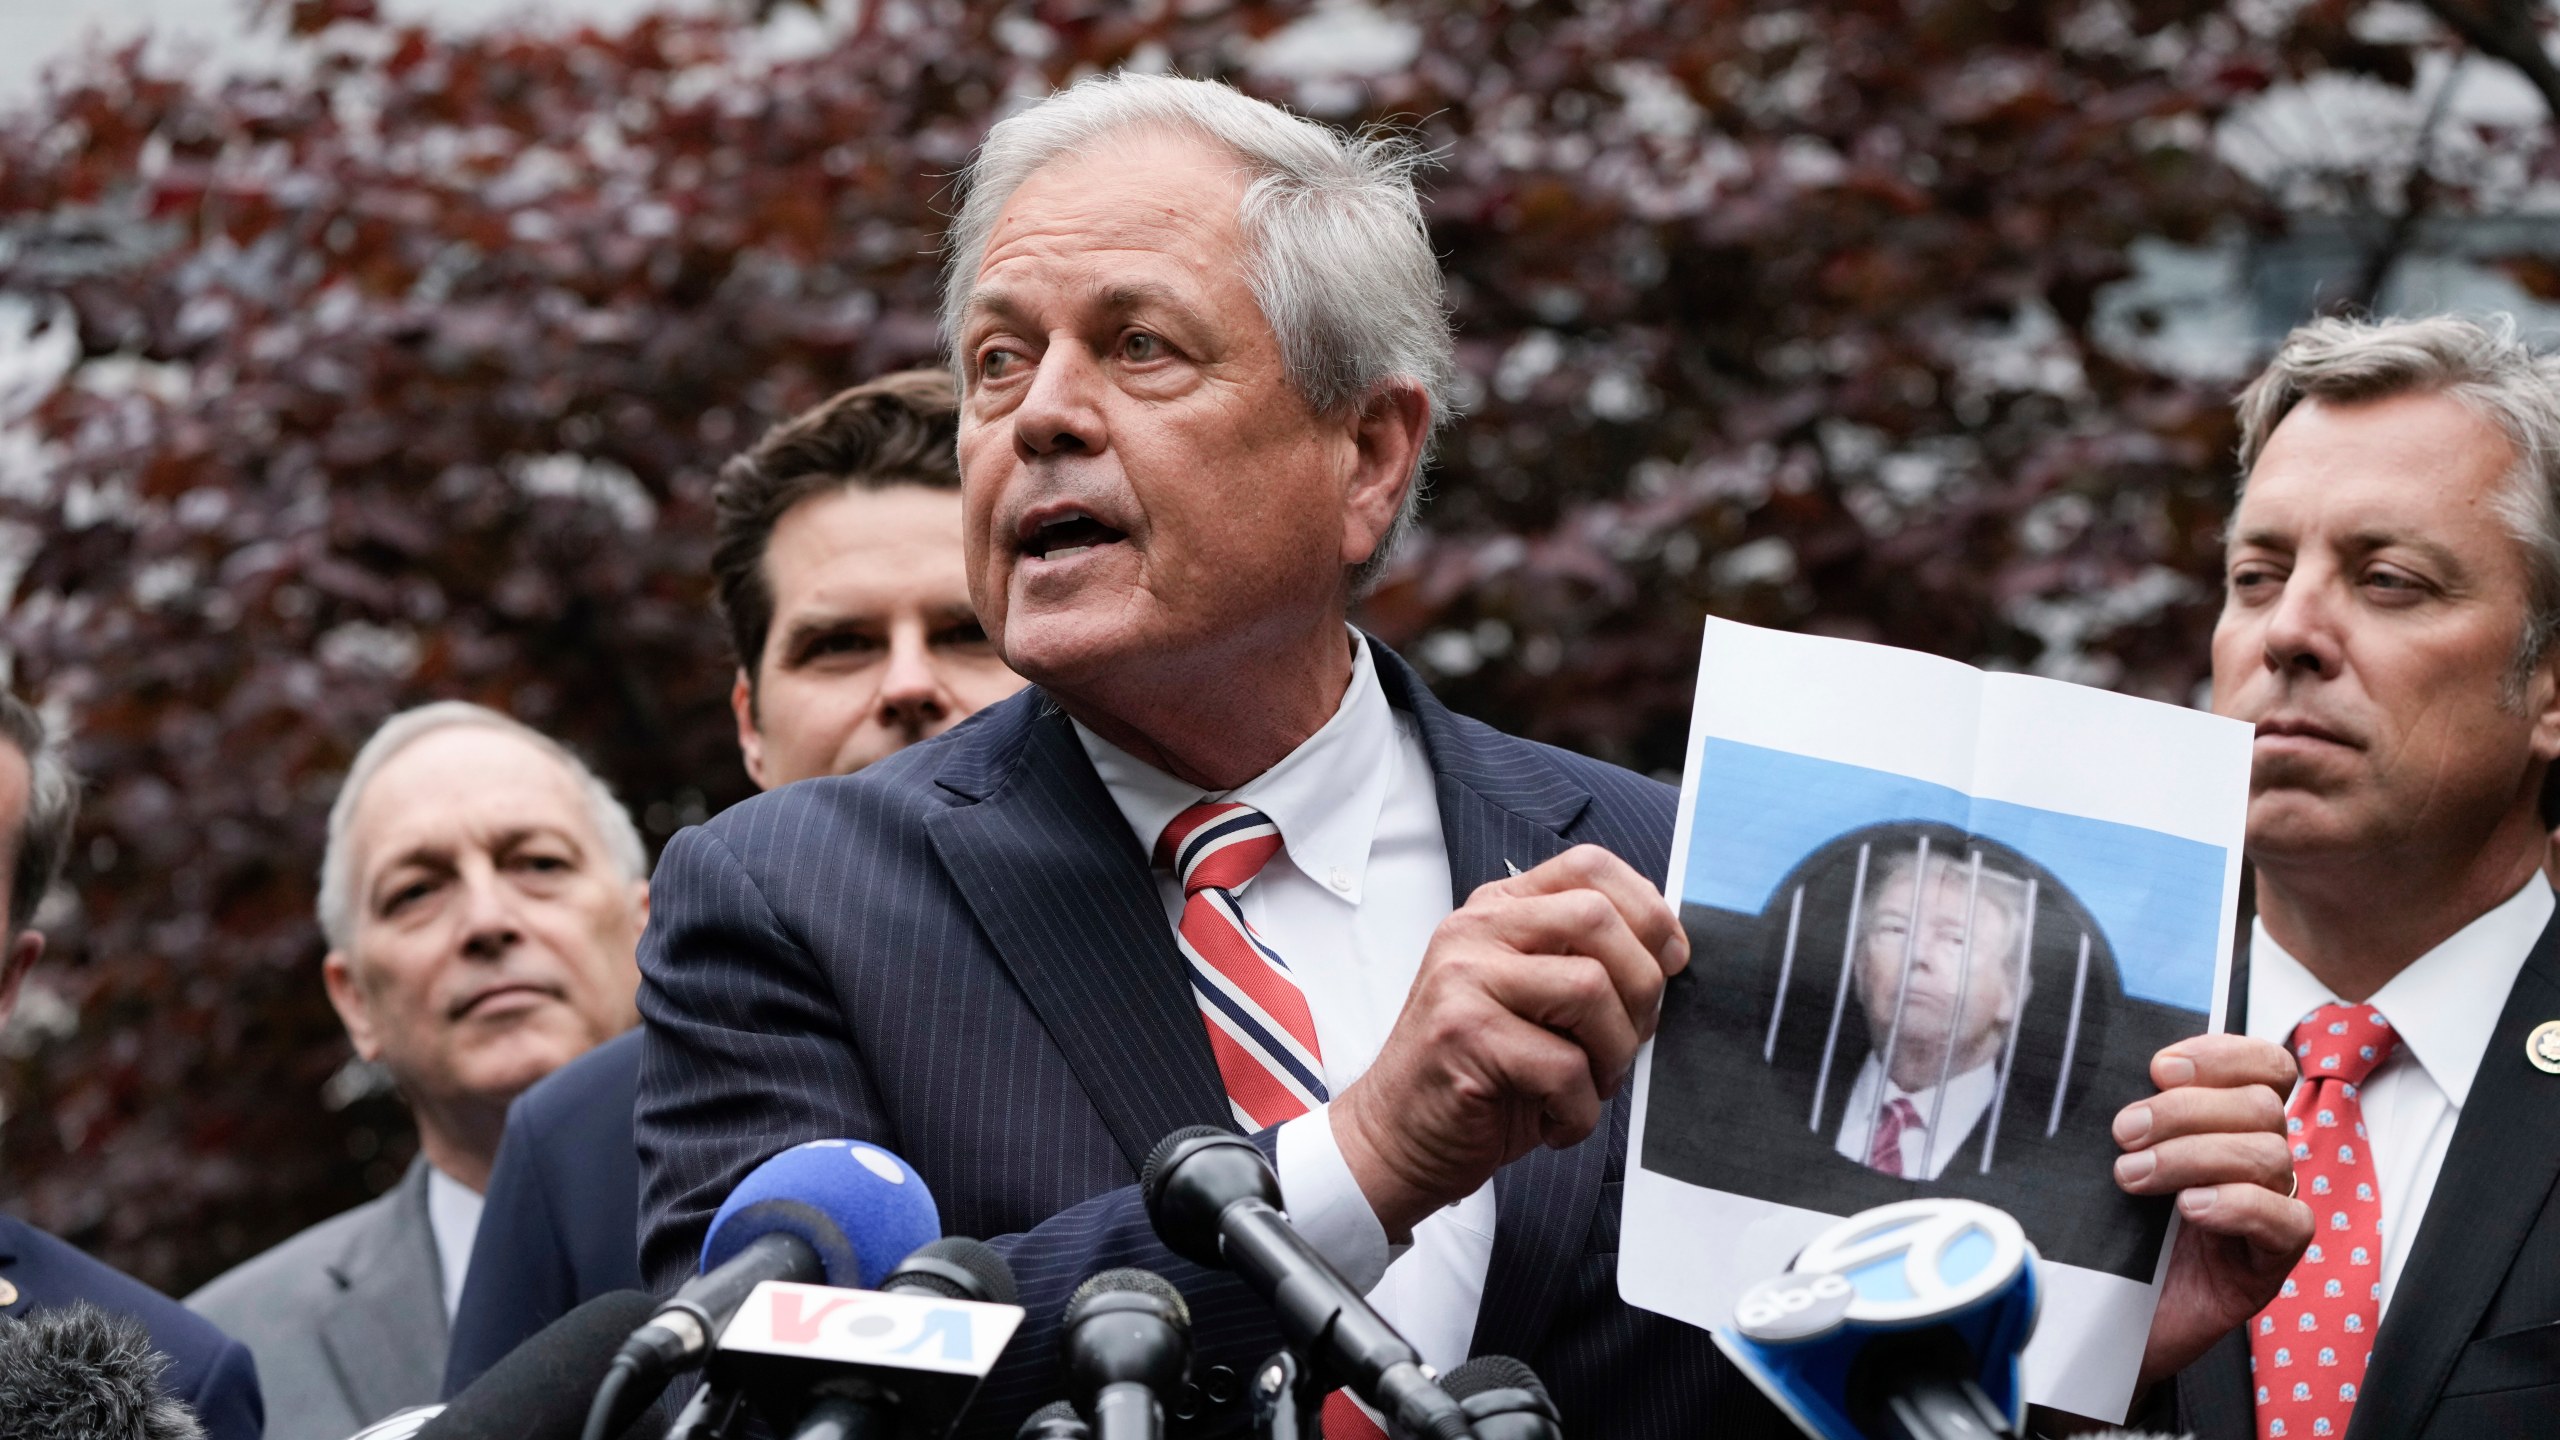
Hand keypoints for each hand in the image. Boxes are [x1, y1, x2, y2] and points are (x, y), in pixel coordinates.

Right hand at [1330, 845, 1688, 1238]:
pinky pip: (1565, 1066)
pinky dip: (1579, 1111)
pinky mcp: (1462, 1035)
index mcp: (1498, 911)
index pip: (1588, 866)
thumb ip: (1584, 962)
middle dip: (1640, 988)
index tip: (1669, 960)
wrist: (1399, 1137)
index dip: (1648, 909)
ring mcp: (1462, 978)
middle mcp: (1475, 932)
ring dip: (1613, 1056)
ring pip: (1590, 988)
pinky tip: (1553, 1121)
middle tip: (1624, 1041)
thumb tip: (1667, 948)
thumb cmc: (1481, 1076)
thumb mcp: (1534, 1000)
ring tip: (1585, 1087)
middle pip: (1597, 918)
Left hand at [2114, 1034, 2306, 1392]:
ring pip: (2268, 1155)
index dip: (2223, 1056)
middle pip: (2260, 1107)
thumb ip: (2129, 1115)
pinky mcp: (2271, 1261)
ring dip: (2194, 1156)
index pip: (2264, 1066)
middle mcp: (2256, 1161)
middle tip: (2124, 1133)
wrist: (2103, 1317)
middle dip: (2185, 1110)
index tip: (2161, 1068)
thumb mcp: (2114, 1159)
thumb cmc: (2110, 1232)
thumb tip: (2100, 1067)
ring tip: (2135, 1178)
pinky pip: (2288, 1220)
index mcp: (2227, 1123)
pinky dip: (2239, 1205)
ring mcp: (2269, 1209)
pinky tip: (2193, 1209)